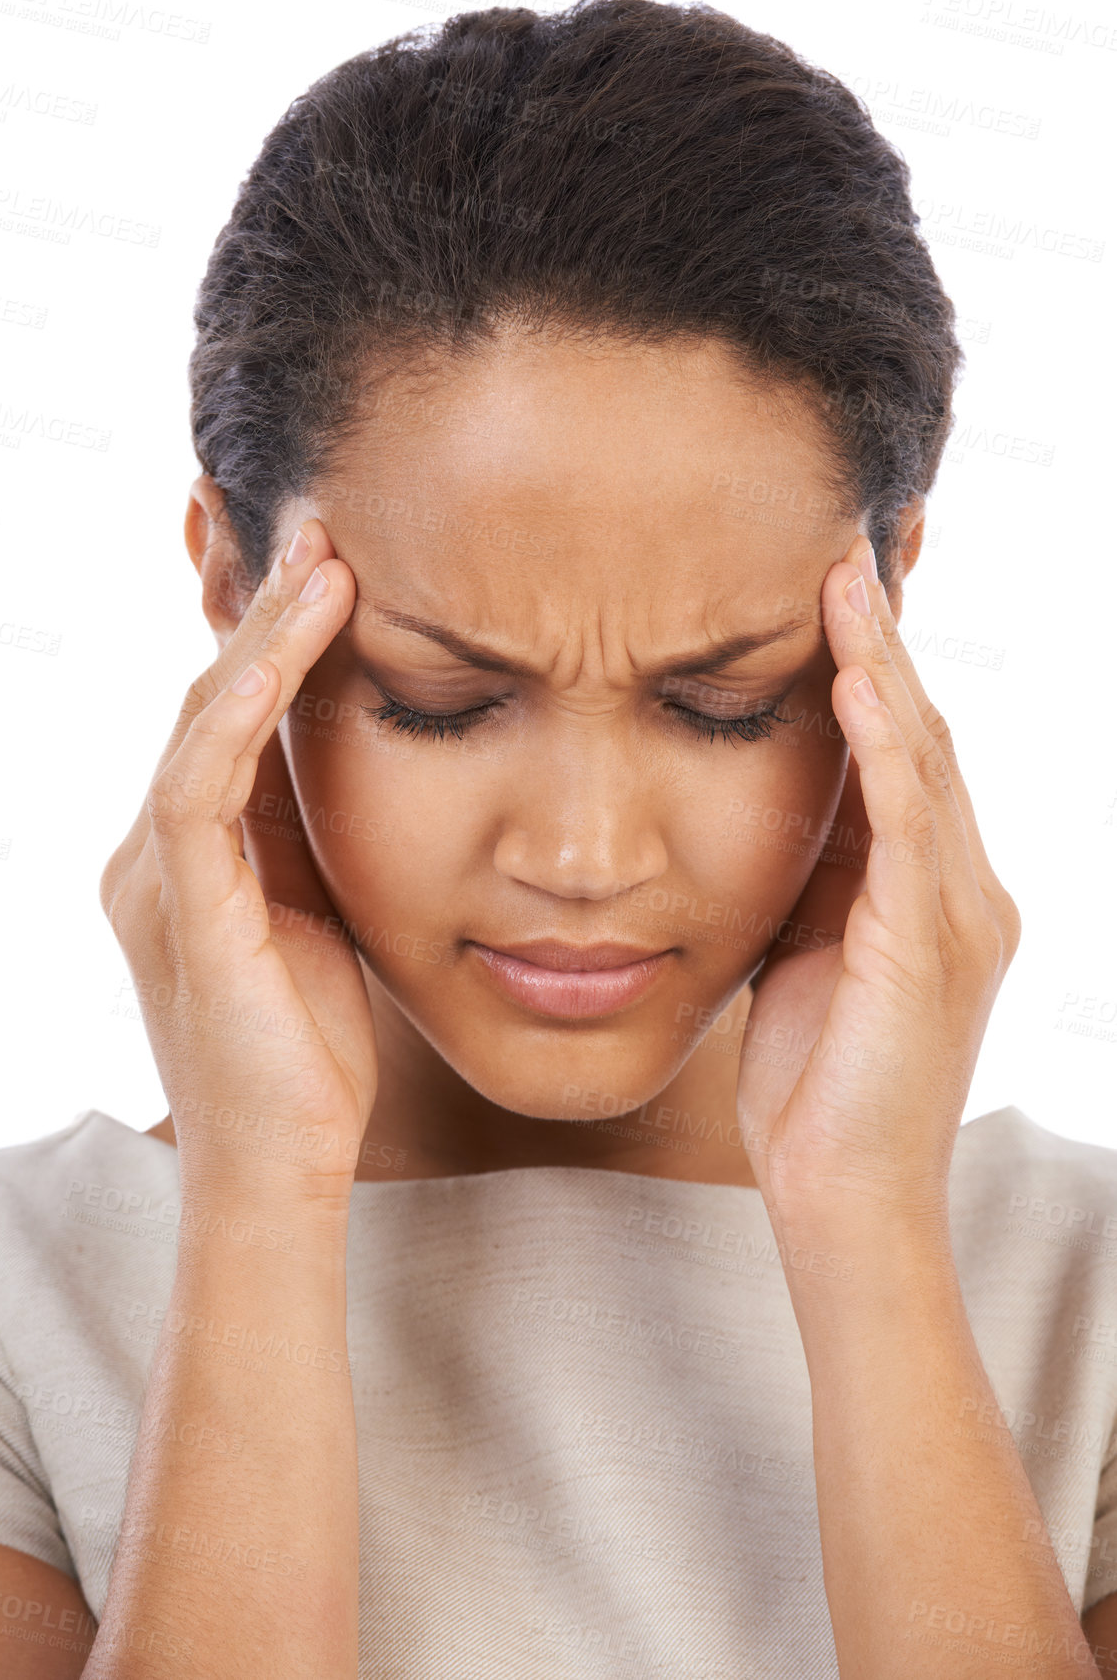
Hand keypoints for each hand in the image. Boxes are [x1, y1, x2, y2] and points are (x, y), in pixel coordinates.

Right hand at [99, 519, 377, 1199]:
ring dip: (258, 631)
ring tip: (320, 550)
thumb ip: (318, 836)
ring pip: (196, 719)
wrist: (285, 1171)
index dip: (266, 630)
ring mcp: (155, 877)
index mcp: (192, 851)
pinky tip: (291, 639)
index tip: (325, 551)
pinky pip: (200, 784)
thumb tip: (368, 754)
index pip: (222, 711)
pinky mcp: (179, 909)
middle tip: (314, 512)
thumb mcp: (323, 914)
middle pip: (200, 693)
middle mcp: (155, 849)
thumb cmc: (313, 1053)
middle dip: (252, 602)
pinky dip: (242, 705)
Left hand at [735, 532, 1021, 1231]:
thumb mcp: (807, 951)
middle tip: (853, 543)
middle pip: (927, 732)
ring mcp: (958, 915)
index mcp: (932, 890)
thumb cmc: (816, 1085)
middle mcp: (964, 889)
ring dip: (882, 665)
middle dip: (887, 639)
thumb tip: (778, 799)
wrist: (842, 1199)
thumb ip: (813, 874)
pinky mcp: (930, 947)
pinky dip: (882, 746)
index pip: (909, 751)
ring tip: (847, 578)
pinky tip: (851, 681)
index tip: (839, 585)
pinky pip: (907, 824)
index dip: (876, 666)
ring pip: (926, 758)